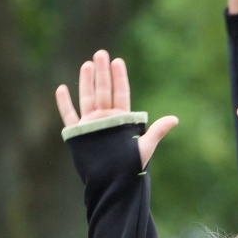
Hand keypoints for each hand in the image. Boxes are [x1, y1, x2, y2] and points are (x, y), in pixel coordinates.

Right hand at [56, 51, 177, 167]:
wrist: (113, 184)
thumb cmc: (130, 168)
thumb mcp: (144, 147)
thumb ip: (157, 131)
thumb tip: (175, 119)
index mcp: (122, 120)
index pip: (121, 93)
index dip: (119, 77)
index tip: (118, 61)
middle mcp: (105, 119)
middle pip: (103, 91)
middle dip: (102, 73)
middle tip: (101, 53)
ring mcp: (91, 125)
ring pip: (87, 98)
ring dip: (86, 82)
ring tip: (87, 64)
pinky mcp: (78, 134)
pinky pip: (69, 115)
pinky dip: (64, 103)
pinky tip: (62, 88)